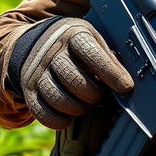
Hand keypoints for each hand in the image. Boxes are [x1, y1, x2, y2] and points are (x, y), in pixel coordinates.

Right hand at [14, 17, 133, 128]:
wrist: (38, 41)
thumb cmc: (76, 44)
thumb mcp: (93, 40)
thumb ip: (108, 58)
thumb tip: (127, 83)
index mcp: (74, 35)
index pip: (92, 54)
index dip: (111, 73)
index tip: (126, 87)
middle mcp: (53, 52)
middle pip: (74, 79)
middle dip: (93, 94)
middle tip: (100, 97)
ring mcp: (37, 71)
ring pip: (58, 98)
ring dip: (77, 108)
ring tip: (86, 106)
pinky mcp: (29, 89)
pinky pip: (41, 111)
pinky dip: (58, 120)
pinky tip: (69, 118)